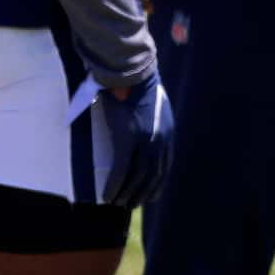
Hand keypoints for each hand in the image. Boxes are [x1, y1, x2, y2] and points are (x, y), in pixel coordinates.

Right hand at [97, 72, 172, 208]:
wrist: (130, 70)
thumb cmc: (135, 83)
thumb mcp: (150, 105)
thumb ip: (148, 119)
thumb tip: (138, 127)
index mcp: (167, 131)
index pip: (164, 165)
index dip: (156, 184)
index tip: (149, 196)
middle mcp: (160, 139)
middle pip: (153, 175)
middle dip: (142, 193)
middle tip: (130, 205)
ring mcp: (144, 140)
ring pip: (138, 177)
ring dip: (127, 194)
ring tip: (117, 204)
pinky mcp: (127, 139)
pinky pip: (121, 170)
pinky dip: (114, 186)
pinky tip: (108, 196)